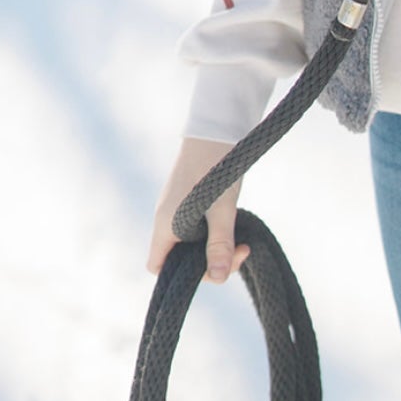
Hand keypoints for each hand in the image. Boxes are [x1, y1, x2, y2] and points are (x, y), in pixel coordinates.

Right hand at [148, 137, 248, 283]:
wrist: (218, 123)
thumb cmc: (217, 164)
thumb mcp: (222, 208)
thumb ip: (219, 244)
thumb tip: (218, 278)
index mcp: (165, 224)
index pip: (157, 266)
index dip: (181, 277)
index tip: (212, 268)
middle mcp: (167, 218)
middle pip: (180, 258)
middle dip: (210, 262)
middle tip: (241, 251)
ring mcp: (178, 207)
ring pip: (193, 242)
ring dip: (217, 246)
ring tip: (243, 240)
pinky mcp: (191, 196)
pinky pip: (199, 226)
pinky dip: (216, 231)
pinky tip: (234, 222)